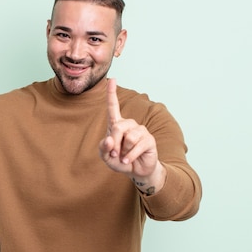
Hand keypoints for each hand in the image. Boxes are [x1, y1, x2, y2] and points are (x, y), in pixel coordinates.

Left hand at [99, 78, 165, 193]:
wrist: (136, 171)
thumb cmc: (120, 160)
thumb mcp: (106, 157)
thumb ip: (103, 148)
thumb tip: (108, 140)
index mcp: (117, 125)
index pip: (113, 107)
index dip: (112, 93)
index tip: (112, 80)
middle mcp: (129, 124)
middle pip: (117, 127)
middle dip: (113, 143)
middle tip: (114, 154)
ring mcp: (140, 130)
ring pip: (128, 137)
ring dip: (123, 151)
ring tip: (124, 156)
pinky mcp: (149, 139)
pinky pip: (136, 146)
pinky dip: (130, 157)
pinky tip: (129, 161)